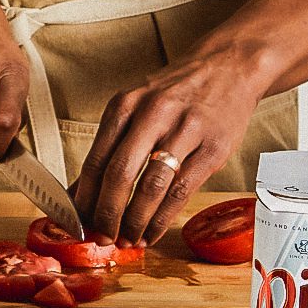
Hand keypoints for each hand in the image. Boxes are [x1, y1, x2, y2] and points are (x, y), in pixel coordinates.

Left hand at [74, 54, 265, 245]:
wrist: (229, 66)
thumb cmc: (176, 92)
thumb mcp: (136, 105)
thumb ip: (110, 144)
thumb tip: (79, 191)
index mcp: (126, 105)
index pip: (96, 159)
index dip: (84, 197)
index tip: (78, 222)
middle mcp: (153, 114)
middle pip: (120, 173)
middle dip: (106, 213)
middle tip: (101, 238)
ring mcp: (186, 130)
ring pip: (152, 186)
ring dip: (135, 221)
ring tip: (127, 240)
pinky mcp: (214, 148)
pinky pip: (182, 191)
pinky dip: (162, 218)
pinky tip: (152, 232)